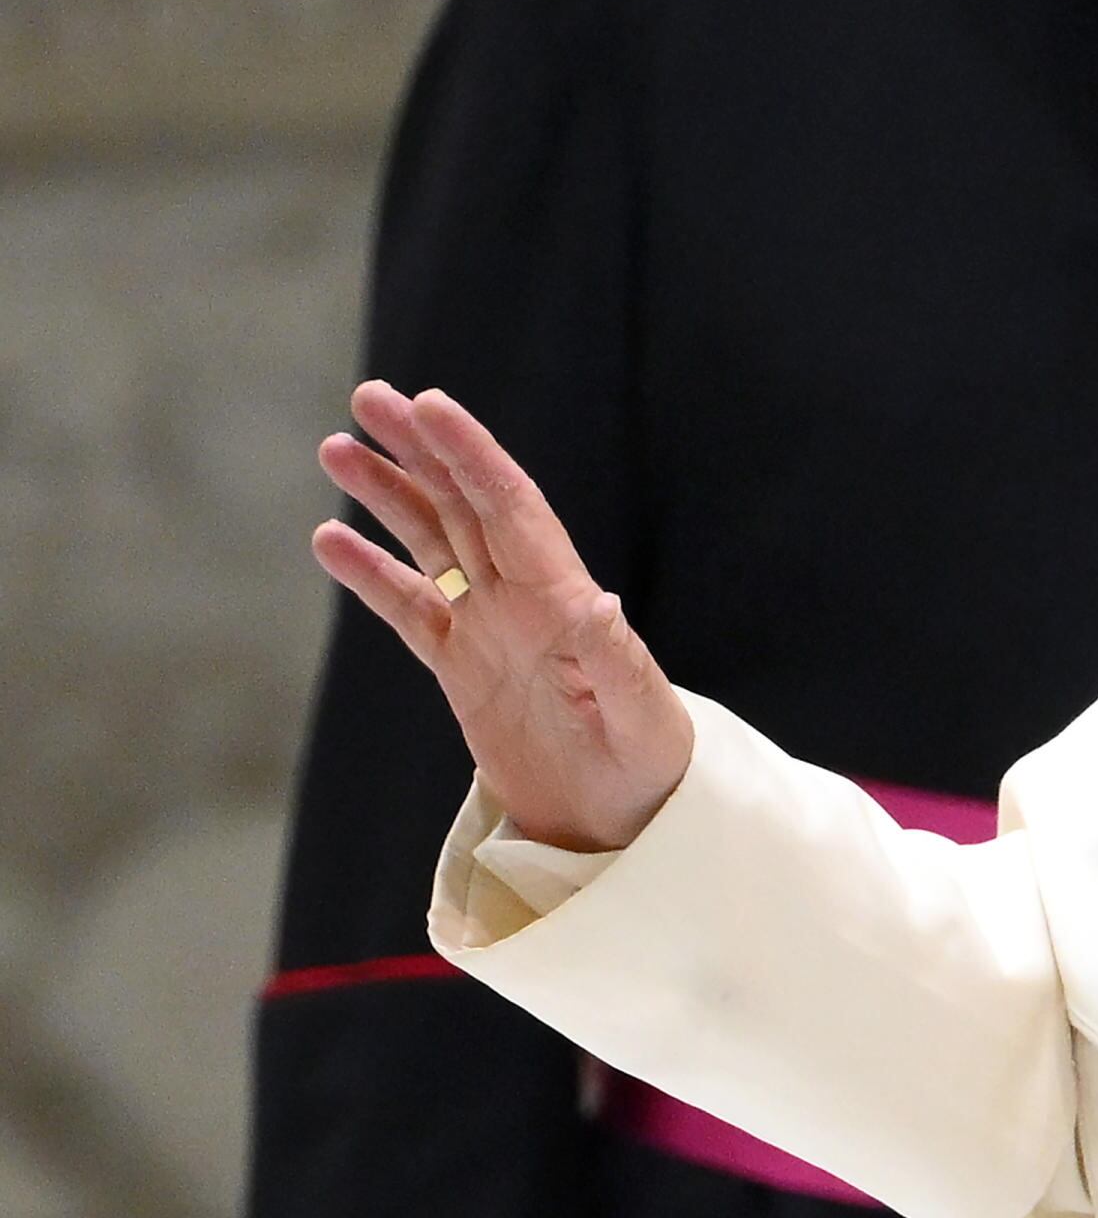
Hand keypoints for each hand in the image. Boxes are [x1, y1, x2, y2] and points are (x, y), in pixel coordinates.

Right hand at [311, 381, 691, 852]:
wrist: (623, 822)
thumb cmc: (647, 768)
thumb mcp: (640, 719)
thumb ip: (617, 662)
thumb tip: (600, 601)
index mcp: (562, 599)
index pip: (510, 507)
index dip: (470, 454)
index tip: (430, 405)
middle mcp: (524, 599)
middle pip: (464, 505)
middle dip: (422, 450)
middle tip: (371, 395)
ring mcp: (489, 629)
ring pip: (432, 542)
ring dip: (389, 495)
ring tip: (338, 448)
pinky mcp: (461, 668)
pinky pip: (408, 609)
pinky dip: (370, 574)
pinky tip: (330, 539)